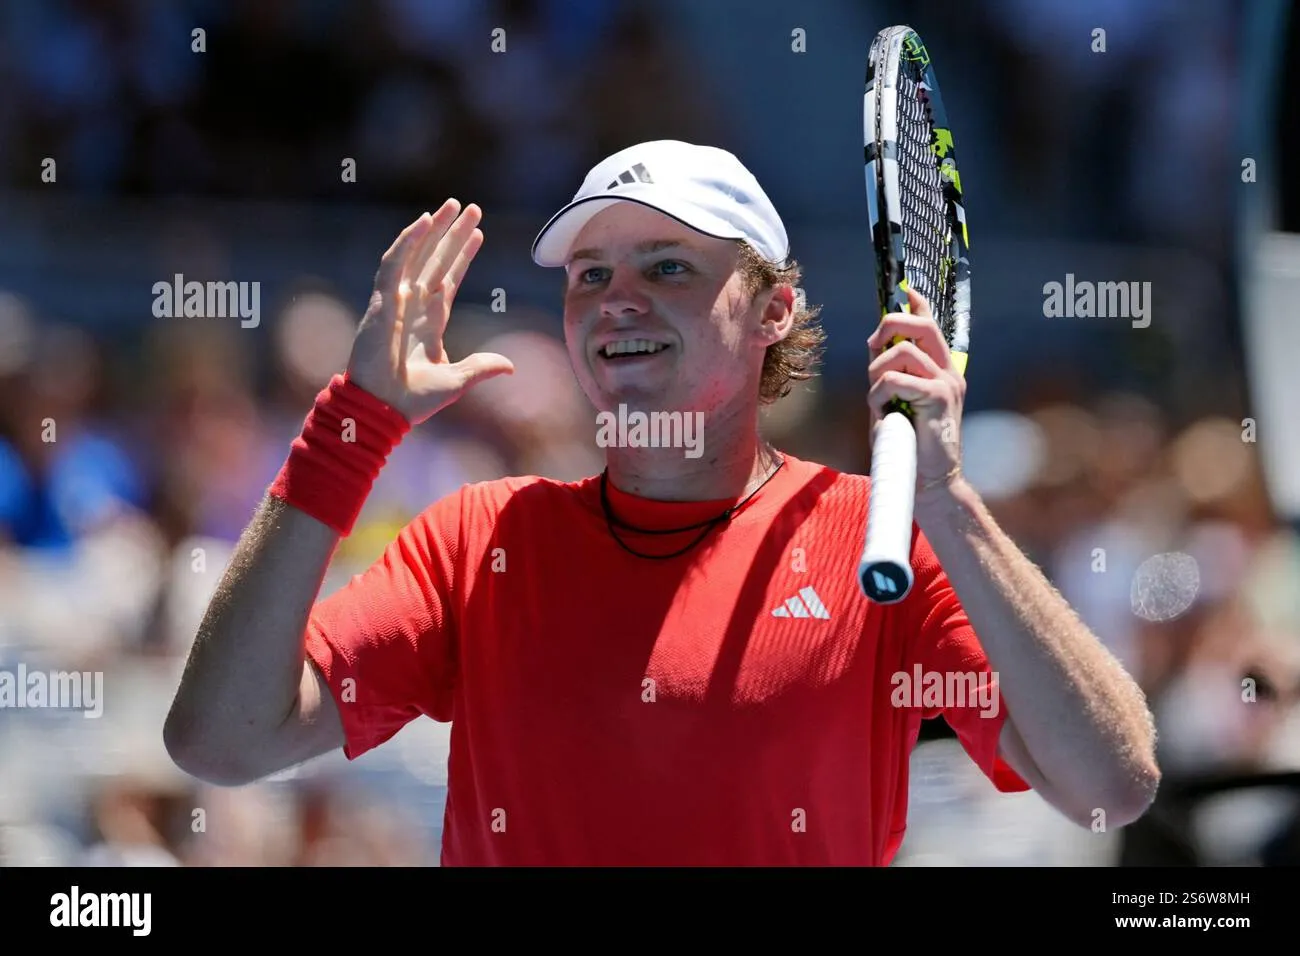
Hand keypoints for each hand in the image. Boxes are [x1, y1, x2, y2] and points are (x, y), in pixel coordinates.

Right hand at [346, 200, 513, 424]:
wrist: (381, 408)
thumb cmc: (412, 400)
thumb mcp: (457, 381)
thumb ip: (482, 367)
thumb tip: (511, 366)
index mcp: (428, 324)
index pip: (448, 280)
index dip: (462, 256)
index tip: (477, 234)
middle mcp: (412, 307)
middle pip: (436, 261)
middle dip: (453, 234)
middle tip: (470, 207)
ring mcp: (396, 301)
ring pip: (417, 254)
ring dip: (434, 229)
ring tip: (452, 205)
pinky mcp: (382, 301)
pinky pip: (395, 263)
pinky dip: (408, 240)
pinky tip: (424, 220)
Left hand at [866, 285, 964, 493]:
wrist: (929, 481)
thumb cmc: (910, 445)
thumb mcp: (897, 402)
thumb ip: (890, 375)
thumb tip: (876, 348)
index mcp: (941, 370)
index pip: (932, 326)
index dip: (917, 304)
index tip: (905, 290)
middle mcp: (948, 372)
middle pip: (921, 326)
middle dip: (890, 325)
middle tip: (873, 344)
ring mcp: (946, 384)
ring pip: (902, 352)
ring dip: (877, 371)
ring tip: (877, 397)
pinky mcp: (938, 398)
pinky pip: (896, 380)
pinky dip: (879, 394)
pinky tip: (881, 413)